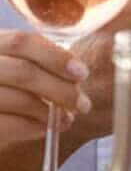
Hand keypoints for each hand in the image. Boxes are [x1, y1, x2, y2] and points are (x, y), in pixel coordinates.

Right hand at [0, 30, 89, 157]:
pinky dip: (31, 127)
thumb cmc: (3, 87)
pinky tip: (43, 128)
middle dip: (61, 89)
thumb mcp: (12, 65)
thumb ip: (36, 63)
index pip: (22, 42)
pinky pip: (6, 125)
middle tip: (83, 104)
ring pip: (19, 100)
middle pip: (24, 72)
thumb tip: (76, 74)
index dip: (56, 56)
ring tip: (66, 119)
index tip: (82, 73)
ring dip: (49, 111)